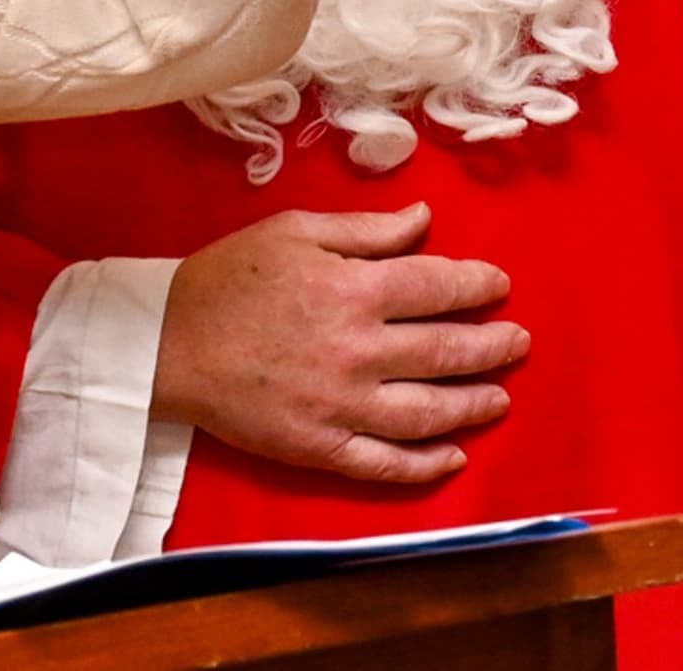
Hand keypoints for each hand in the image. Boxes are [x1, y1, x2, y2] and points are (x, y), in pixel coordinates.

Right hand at [154, 204, 525, 483]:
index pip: (439, 288)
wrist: (164, 345)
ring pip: (427, 412)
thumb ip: (366, 230)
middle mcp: (358, 351)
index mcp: (353, 290)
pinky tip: (453, 455)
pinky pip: (384, 463)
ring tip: (500, 398)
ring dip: (473, 404)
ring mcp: (341, 406)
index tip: (499, 286)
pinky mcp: (320, 448)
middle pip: (446, 352)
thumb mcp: (296, 232)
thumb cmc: (229, 278)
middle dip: (491, 347)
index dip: (477, 286)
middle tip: (518, 343)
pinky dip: (425, 463)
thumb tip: (424, 220)